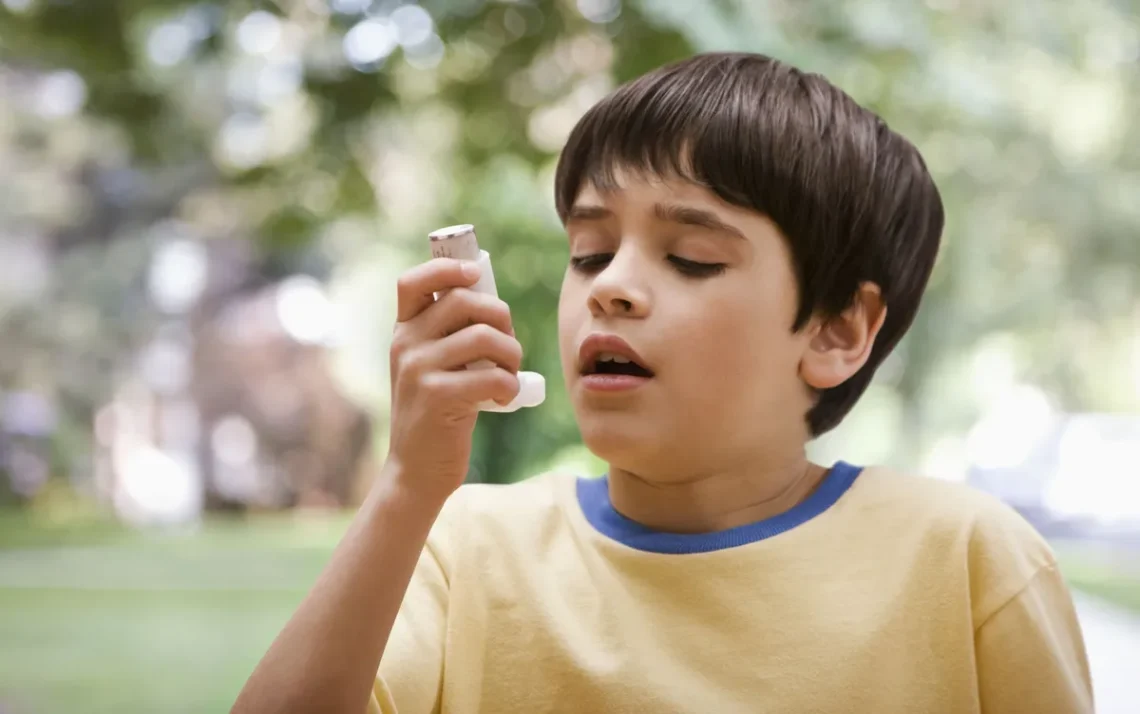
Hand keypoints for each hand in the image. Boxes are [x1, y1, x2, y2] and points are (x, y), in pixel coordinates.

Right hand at [383, 257, 521, 501]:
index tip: (475, 274)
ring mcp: (418, 370)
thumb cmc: (437, 413)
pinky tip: (504, 398)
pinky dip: (509, 385)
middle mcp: (405, 345)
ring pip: (484, 336)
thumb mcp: (432, 368)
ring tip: (510, 373)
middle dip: (501, 316)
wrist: (416, 470)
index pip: (413, 281)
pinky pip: (492, 374)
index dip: (447, 268)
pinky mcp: (437, 396)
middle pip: (464, 301)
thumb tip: (492, 303)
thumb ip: (450, 335)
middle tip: (509, 344)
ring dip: (512, 353)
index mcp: (403, 332)